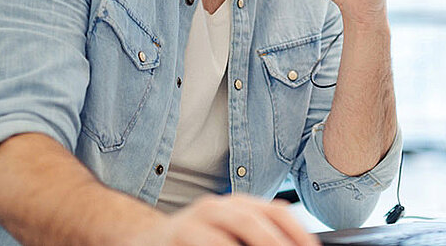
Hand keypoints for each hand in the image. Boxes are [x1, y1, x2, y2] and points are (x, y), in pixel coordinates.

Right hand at [130, 194, 319, 245]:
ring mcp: (193, 222)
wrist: (146, 239)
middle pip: (253, 222)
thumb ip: (259, 234)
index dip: (298, 233)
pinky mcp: (176, 238)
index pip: (277, 212)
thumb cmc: (199, 240)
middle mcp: (217, 208)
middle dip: (277, 245)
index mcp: (239, 204)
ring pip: (225, 239)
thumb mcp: (231, 231)